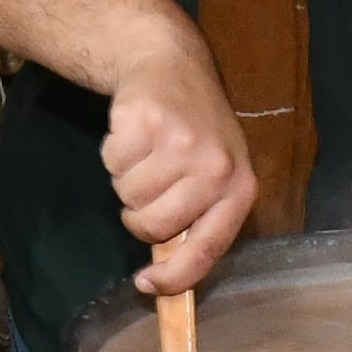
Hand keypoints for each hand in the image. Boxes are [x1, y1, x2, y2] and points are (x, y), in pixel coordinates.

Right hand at [100, 42, 255, 297]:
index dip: (173, 277)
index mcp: (240, 189)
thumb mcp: (214, 173)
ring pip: (127, 194)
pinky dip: (113, 152)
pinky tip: (135, 134)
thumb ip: (197, 218)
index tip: (145, 285)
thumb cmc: (196, 131)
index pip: (207, 249)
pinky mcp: (146, 121)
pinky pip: (111, 162)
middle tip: (149, 186)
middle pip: (153, 227)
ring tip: (146, 153)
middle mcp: (215, 167)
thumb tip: (163, 278)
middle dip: (138, 214)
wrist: (175, 66)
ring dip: (126, 178)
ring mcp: (180, 142)